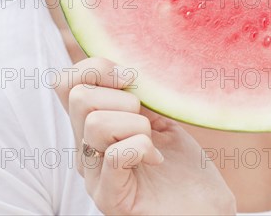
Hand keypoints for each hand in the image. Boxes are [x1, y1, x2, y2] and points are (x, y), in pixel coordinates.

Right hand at [54, 57, 235, 215]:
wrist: (205, 208)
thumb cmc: (182, 164)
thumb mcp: (155, 117)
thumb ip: (132, 96)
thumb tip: (122, 70)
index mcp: (90, 125)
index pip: (65, 82)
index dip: (95, 68)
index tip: (128, 79)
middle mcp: (85, 148)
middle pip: (79, 97)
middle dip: (123, 98)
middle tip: (146, 120)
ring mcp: (94, 175)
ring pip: (95, 123)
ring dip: (136, 125)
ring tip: (152, 143)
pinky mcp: (110, 199)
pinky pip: (116, 156)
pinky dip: (142, 147)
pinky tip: (156, 159)